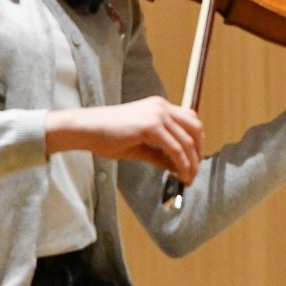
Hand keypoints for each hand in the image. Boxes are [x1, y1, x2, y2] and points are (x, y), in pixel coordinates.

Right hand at [45, 96, 203, 182]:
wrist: (87, 128)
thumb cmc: (107, 136)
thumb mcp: (140, 145)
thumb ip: (160, 153)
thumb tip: (177, 167)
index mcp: (159, 107)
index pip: (190, 120)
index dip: (197, 141)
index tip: (194, 160)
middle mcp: (162, 106)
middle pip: (195, 128)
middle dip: (198, 152)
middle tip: (194, 171)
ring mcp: (158, 114)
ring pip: (188, 141)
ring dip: (192, 162)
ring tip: (188, 178)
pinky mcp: (152, 126)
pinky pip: (175, 148)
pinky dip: (181, 164)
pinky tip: (180, 175)